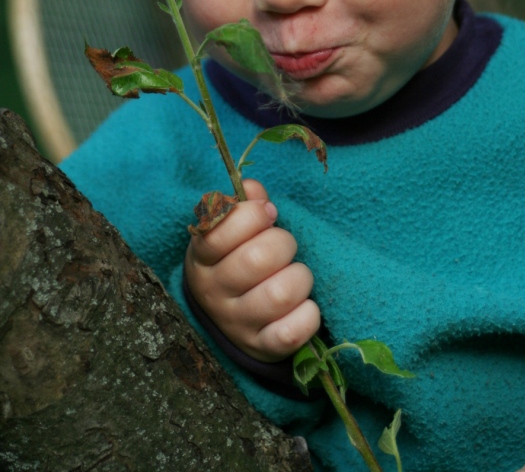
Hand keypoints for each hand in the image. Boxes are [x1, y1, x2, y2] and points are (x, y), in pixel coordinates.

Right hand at [184, 178, 319, 361]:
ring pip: (280, 294)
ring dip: (300, 278)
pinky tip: (302, 306)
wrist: (232, 319)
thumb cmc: (237, 260)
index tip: (268, 213)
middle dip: (283, 243)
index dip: (252, 215)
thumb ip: (241, 205)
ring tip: (294, 276)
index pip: (219, 232)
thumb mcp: (229, 232)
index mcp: (202, 258)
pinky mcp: (262, 349)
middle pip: (258, 259)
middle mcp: (214, 294)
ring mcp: (237, 325)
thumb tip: (253, 189)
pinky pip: (293, 333)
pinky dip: (307, 315)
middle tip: (284, 247)